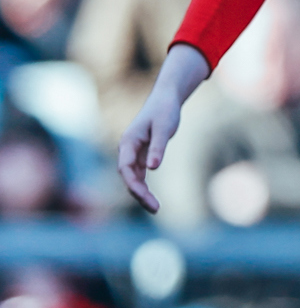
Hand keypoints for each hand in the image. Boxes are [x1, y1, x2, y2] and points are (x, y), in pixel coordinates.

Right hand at [118, 90, 183, 212]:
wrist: (165, 99)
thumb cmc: (165, 111)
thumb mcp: (164, 127)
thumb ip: (158, 147)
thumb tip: (153, 168)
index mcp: (128, 142)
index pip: (125, 168)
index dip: (133, 184)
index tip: (144, 196)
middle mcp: (127, 150)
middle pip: (128, 177)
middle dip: (139, 194)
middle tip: (155, 208)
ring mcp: (133, 153)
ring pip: (133, 178)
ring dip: (142, 193)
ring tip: (155, 208)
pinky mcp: (141, 155)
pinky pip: (139, 175)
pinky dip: (144, 186)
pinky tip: (151, 198)